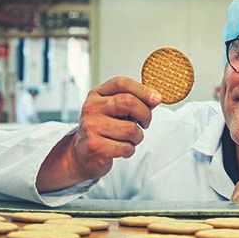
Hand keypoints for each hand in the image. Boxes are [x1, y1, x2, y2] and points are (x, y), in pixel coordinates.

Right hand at [37, 77, 160, 191]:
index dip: (142, 89)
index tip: (157, 99)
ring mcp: (90, 127)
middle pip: (128, 102)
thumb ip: (135, 102)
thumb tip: (156, 98)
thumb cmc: (104, 130)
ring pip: (131, 129)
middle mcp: (91, 108)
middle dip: (145, 114)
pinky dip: (129, 150)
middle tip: (145, 123)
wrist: (81, 154)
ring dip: (137, 137)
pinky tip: (120, 149)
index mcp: (97, 94)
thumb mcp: (116, 111)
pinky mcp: (94, 146)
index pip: (121, 83)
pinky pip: (125, 147)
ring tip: (128, 139)